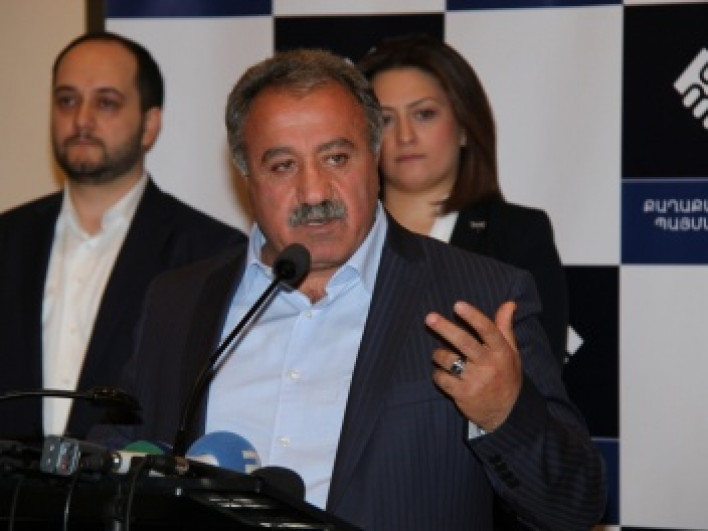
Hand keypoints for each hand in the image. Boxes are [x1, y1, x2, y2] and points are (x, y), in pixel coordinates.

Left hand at [425, 301, 521, 431]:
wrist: (506, 414)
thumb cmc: (506, 376)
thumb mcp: (511, 352)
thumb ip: (505, 327)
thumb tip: (509, 303)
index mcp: (501, 352)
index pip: (488, 330)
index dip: (473, 316)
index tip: (458, 305)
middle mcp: (489, 365)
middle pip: (464, 342)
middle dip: (445, 328)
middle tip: (429, 318)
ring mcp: (475, 380)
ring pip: (448, 359)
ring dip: (439, 355)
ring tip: (440, 355)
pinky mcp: (463, 394)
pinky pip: (441, 378)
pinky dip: (438, 374)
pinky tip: (442, 374)